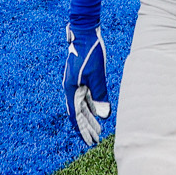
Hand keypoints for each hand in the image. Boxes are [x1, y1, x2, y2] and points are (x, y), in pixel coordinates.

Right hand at [63, 23, 109, 144]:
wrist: (85, 33)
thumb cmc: (90, 52)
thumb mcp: (97, 75)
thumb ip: (100, 95)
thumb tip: (103, 115)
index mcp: (71, 89)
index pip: (76, 116)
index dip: (83, 129)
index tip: (90, 141)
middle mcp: (71, 88)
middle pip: (79, 113)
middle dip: (87, 127)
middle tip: (95, 140)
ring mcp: (76, 83)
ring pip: (83, 106)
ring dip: (90, 119)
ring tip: (98, 130)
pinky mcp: (82, 78)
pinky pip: (86, 97)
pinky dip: (91, 107)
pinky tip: (98, 113)